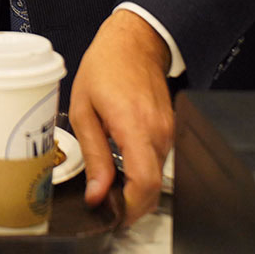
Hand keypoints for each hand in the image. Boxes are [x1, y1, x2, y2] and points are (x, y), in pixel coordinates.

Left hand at [68, 9, 172, 226]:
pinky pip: (160, 162)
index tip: (111, 211)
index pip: (146, 182)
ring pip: (159, 177)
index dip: (130, 206)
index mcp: (134, 124)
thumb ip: (93, 154)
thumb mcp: (84, 109)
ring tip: (111, 185)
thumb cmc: (105, 66)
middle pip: (154, 187)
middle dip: (132, 204)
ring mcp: (168, 131)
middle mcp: (158, 131)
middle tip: (106, 203)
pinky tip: (125, 168)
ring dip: (138, 189)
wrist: (134, 42)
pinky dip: (145, 173)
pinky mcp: (170, 130)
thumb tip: (97, 191)